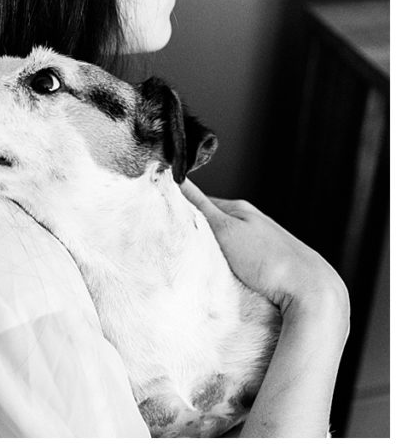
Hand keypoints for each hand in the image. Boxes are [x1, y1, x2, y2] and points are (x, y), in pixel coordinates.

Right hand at [180, 180, 348, 319]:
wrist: (312, 293)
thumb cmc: (269, 261)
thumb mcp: (225, 230)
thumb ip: (199, 206)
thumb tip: (176, 178)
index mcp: (240, 209)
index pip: (198, 202)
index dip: (178, 210)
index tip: (161, 221)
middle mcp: (251, 221)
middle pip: (211, 222)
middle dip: (193, 231)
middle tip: (176, 246)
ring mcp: (261, 243)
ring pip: (223, 243)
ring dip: (209, 251)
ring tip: (197, 264)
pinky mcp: (268, 265)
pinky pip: (236, 260)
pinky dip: (224, 265)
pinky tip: (222, 277)